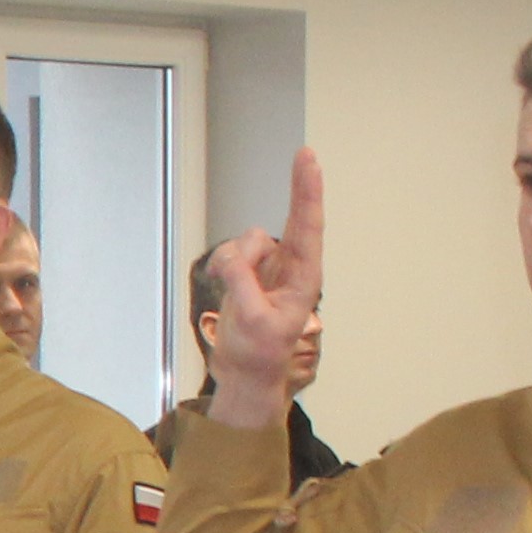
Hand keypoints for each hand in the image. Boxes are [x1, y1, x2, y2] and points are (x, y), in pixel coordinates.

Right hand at [204, 149, 322, 425]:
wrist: (245, 372)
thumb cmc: (260, 353)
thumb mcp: (253, 320)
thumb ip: (243, 281)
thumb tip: (231, 255)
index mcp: (304, 278)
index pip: (307, 226)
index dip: (307, 191)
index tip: (309, 160)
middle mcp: (290, 266)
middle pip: (279, 227)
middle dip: (280, 211)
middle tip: (296, 172)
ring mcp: (268, 268)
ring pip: (245, 242)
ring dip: (232, 262)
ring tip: (233, 296)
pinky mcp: (248, 272)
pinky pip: (231, 253)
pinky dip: (222, 266)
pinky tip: (222, 285)